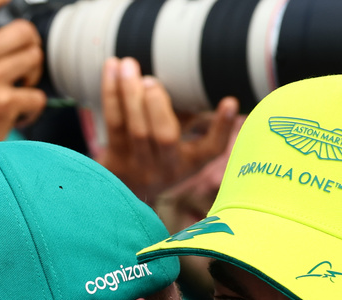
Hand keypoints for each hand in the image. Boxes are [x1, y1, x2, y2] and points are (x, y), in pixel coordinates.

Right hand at [0, 0, 46, 173]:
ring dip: (33, 70)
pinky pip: (37, 96)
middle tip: (22, 54)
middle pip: (19, 30)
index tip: (6, 1)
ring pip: (33, 58)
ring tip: (21, 83)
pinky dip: (33, 105)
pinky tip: (19, 112)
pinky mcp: (4, 107)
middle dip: (27, 41)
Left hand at [94, 57, 237, 202]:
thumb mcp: (181, 146)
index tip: (230, 101)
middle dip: (157, 106)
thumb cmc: (159, 155)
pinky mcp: (115, 160)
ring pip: (134, 129)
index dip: (223, 127)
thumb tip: (202, 78)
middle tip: (151, 80)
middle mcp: (166, 167)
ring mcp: (139, 166)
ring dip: (129, 94)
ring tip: (128, 65)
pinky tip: (112, 67)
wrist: (127, 192)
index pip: (212, 149)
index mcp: (190, 162)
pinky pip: (113, 123)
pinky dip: (111, 93)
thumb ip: (190, 116)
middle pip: (165, 137)